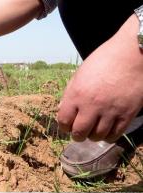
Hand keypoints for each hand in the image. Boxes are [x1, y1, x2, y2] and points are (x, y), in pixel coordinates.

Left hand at [58, 15, 142, 142]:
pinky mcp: (127, 113)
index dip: (64, 126)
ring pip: (97, 136)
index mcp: (77, 94)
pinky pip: (115, 134)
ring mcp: (110, 110)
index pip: (64, 121)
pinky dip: (109, 136)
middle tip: (80, 132)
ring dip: (93, 136)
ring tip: (94, 130)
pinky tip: (107, 131)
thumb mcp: (80, 74)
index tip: (68, 125)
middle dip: (77, 135)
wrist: (132, 53)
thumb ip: (70, 93)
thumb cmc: (104, 60)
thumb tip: (63, 110)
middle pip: (79, 132)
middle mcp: (92, 105)